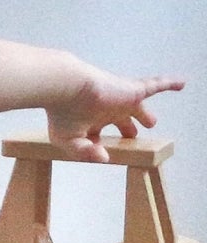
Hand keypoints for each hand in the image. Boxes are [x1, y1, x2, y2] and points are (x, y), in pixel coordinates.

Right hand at [48, 68, 185, 161]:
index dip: (98, 145)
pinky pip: (155, 85)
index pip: (97, 134)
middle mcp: (105, 110)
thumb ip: (84, 153)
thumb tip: (104, 158)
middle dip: (126, 128)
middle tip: (131, 136)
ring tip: (150, 121)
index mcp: (89, 121)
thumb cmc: (61, 113)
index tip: (100, 153)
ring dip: (144, 113)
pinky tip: (181, 83)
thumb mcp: (67, 140)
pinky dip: (168, 83)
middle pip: (120, 120)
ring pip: (137, 106)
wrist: (66, 88)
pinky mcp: (133, 90)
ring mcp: (120, 99)